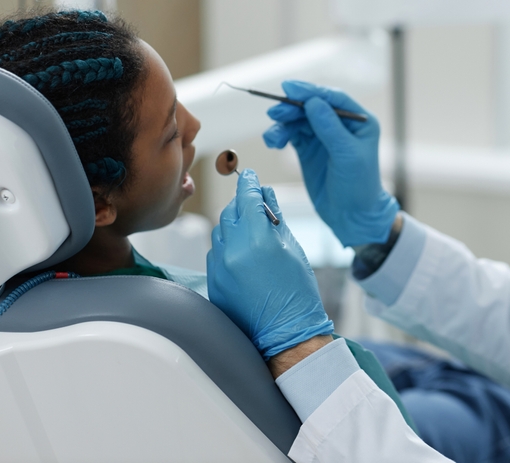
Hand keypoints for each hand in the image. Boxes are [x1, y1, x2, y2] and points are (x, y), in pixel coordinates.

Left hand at [207, 169, 333, 359]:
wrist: (285, 334)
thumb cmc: (297, 293)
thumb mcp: (292, 249)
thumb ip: (276, 219)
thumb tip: (267, 195)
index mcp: (257, 240)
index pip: (247, 198)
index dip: (249, 183)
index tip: (250, 175)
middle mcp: (233, 251)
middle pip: (229, 212)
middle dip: (241, 205)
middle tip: (254, 204)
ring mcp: (219, 267)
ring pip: (219, 231)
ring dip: (232, 226)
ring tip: (251, 234)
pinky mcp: (213, 281)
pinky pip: (215, 252)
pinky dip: (227, 247)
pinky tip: (243, 256)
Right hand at [262, 81, 398, 246]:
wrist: (352, 215)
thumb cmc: (359, 185)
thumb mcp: (347, 155)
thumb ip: (330, 128)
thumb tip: (313, 102)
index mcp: (359, 121)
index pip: (332, 98)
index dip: (310, 91)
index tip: (289, 88)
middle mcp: (341, 124)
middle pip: (312, 106)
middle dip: (292, 108)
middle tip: (275, 113)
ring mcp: (323, 136)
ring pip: (298, 120)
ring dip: (283, 124)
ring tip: (273, 138)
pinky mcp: (309, 148)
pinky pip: (291, 134)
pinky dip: (280, 135)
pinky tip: (273, 142)